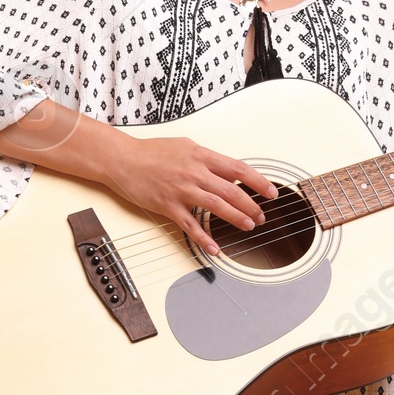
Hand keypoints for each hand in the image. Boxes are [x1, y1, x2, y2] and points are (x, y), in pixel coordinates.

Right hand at [103, 133, 277, 254]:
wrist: (123, 159)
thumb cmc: (152, 152)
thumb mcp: (185, 146)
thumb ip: (207, 159)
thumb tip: (229, 171)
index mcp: (201, 156)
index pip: (238, 169)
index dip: (258, 182)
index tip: (270, 192)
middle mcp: (194, 173)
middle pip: (231, 191)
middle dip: (251, 205)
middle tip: (261, 216)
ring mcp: (181, 190)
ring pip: (216, 207)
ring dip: (236, 218)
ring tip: (249, 226)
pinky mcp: (168, 206)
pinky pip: (190, 226)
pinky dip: (204, 239)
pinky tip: (215, 248)